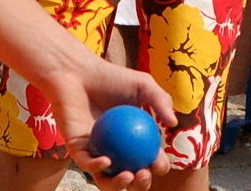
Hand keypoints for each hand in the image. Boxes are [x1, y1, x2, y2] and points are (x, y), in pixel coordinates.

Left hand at [46, 55, 176, 190]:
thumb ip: (160, 100)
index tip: (158, 162)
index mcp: (135, 139)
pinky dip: (97, 166)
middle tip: (143, 173)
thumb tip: (173, 123)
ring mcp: (96, 152)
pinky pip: (87, 164)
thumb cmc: (111, 77)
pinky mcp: (77, 151)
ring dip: (118, 185)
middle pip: (132, 177)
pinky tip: (106, 161)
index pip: (150, 159)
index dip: (158, 166)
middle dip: (141, 184)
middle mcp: (117, 150)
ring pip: (107, 180)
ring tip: (128, 175)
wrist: (78, 72)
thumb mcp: (143, 85)